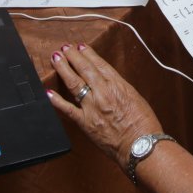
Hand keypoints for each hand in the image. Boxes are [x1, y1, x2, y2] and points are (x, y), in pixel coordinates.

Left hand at [48, 43, 162, 169]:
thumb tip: (108, 81)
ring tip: (56, 59)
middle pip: (84, 69)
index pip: (99, 64)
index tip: (80, 47)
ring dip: (63, 68)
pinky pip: (68, 109)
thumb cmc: (143, 124)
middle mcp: (103, 92)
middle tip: (64, 48)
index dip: (88, 54)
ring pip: (74, 83)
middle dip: (73, 56)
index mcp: (118, 85)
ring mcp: (92, 107)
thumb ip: (119, 87)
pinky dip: (56, 100)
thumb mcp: (135, 97)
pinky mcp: (86, 123)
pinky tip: (48, 92)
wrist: (141, 145)